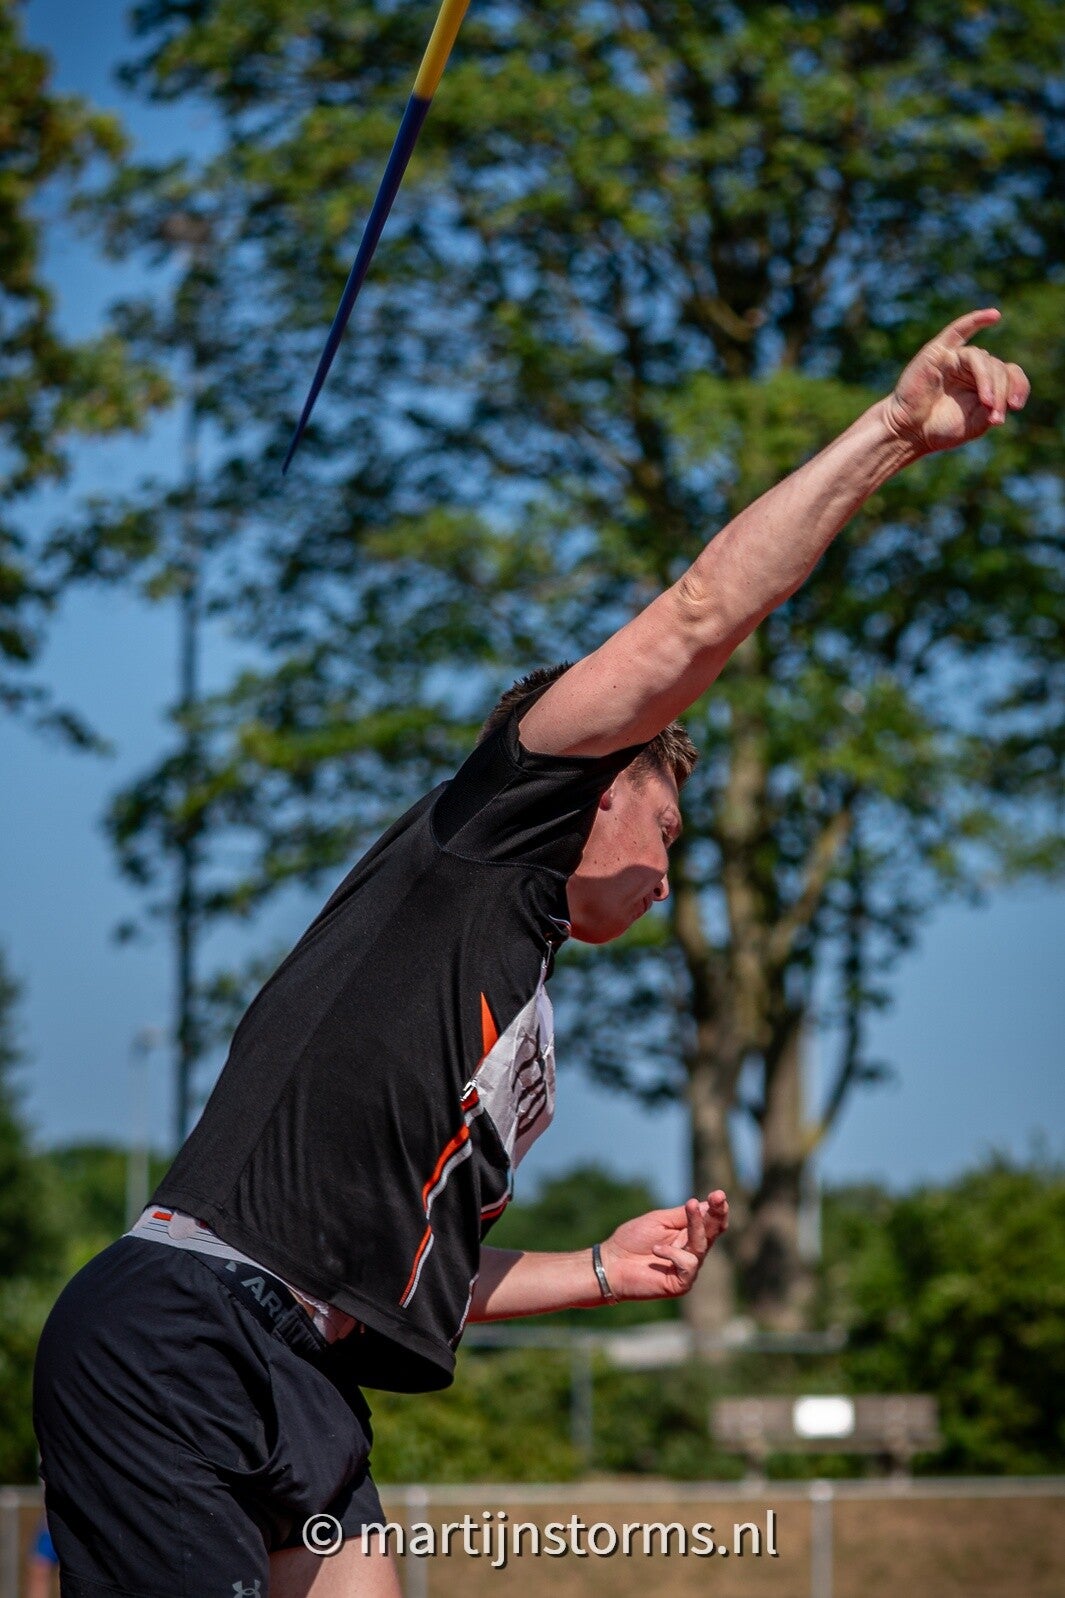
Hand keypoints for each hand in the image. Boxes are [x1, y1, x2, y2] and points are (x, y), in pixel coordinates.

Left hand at [599, 1191, 728, 1300]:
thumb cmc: (632, 1240)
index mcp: (687, 1234)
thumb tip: (707, 1204)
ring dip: (697, 1225)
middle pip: (712, 1233)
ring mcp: (688, 1269)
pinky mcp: (681, 1283)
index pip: (710, 1222)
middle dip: (717, 1214)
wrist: (612, 1263)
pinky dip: (673, 1253)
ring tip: (691, 1206)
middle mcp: (692, 1251)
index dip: (717, 1209)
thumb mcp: (659, 1220)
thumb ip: (682, 1215)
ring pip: (701, 1246)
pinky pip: (688, 1265)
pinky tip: (656, 1249)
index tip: (719, 1194)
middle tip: (719, 1198)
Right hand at [884, 308, 1029, 456]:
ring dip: (989, 381)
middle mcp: (974, 367)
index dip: (1018, 387)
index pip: (1011, 375)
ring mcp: (957, 358)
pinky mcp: (940, 351)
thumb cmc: (940, 428)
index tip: (1015, 406)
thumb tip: (1008, 399)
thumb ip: (995, 408)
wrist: (909, 432)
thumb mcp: (977, 423)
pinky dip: (976, 320)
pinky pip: (959, 331)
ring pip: (983, 360)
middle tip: (994, 415)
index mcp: (986, 382)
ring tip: (987, 403)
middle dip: (1000, 392)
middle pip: (999, 368)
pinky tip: (994, 316)